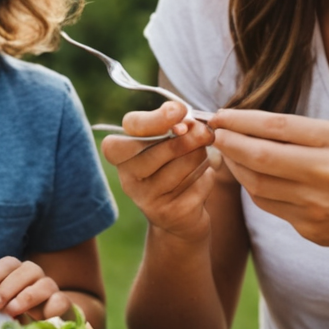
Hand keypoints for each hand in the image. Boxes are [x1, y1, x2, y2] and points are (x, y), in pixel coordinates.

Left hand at [0, 257, 68, 319]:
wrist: (46, 325)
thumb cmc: (18, 312)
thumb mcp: (0, 305)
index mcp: (18, 272)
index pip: (7, 264)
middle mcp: (36, 276)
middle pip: (25, 270)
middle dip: (7, 287)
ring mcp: (52, 289)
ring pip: (45, 284)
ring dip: (26, 297)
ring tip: (11, 312)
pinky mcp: (63, 305)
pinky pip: (61, 301)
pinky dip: (51, 309)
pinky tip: (39, 320)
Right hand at [101, 101, 219, 244]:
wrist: (177, 217)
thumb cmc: (171, 166)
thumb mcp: (168, 142)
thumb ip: (176, 127)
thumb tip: (193, 125)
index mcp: (120, 152)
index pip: (131, 128)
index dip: (157, 118)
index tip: (179, 110)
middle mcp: (127, 176)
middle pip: (165, 147)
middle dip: (193, 138)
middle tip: (205, 134)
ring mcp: (146, 198)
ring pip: (187, 163)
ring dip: (202, 157)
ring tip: (197, 161)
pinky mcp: (168, 213)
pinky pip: (200, 183)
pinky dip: (207, 178)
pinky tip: (198, 182)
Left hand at [207, 109, 328, 251]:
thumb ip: (297, 131)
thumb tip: (244, 123)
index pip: (276, 127)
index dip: (240, 121)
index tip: (219, 116)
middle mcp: (327, 174)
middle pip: (260, 157)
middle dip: (229, 144)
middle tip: (214, 134)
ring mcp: (317, 205)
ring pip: (257, 184)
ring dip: (235, 166)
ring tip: (228, 152)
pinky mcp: (309, 228)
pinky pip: (268, 205)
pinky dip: (253, 187)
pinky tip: (249, 175)